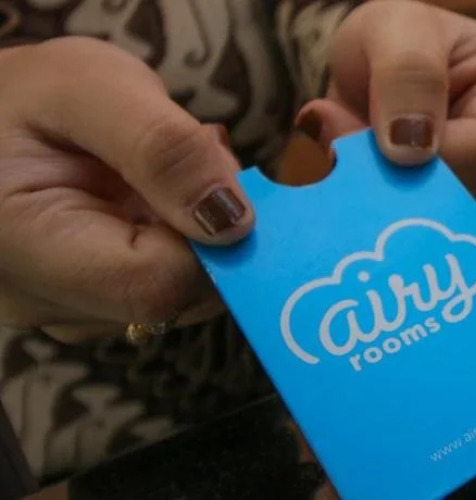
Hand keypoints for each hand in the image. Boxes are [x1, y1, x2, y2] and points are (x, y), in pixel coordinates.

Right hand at [0, 37, 252, 340]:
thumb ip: (165, 150)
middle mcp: (45, 304)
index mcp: (26, 252)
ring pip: (182, 295)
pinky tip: (154, 195)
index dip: (209, 237)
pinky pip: (167, 284)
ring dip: (200, 230)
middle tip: (189, 157)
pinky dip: (183, 238)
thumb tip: (237, 224)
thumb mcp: (90, 88)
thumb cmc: (23, 94)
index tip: (213, 173)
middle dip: (210, 228)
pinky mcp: (92, 303)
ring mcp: (69, 310)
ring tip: (161, 171)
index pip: (159, 285)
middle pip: (178, 297)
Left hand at [296, 0, 475, 205]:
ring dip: (384, 190)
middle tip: (342, 138)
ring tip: (352, 143)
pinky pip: (420, 225)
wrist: (373, 61)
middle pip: (466, 193)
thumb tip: (411, 149)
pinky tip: (361, 169)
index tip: (362, 140)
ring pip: (439, 216)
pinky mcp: (458, 210)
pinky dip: (382, 202)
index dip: (423, 158)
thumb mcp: (397, 27)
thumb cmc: (397, 35)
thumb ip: (407, 74)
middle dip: (397, 176)